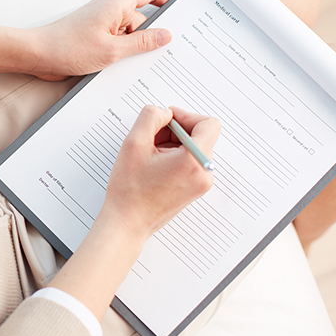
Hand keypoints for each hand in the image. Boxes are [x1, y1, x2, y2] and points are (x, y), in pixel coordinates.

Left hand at [28, 0, 173, 80]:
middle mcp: (108, 10)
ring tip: (126, 64)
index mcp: (116, 5)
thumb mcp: (112, 50)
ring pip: (126, 34)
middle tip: (157, 53)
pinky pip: (113, 42)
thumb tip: (164, 36)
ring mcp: (99, 23)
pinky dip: (118, 53)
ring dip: (130, 49)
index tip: (179, 10)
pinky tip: (116, 66)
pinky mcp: (92, 36)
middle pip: (139, 20)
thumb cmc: (67, 47)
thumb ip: (141, 43)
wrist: (38, 55)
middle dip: (148, 37)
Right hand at [101, 106, 220, 239]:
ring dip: (172, 145)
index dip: (186, 116)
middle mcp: (204, 173)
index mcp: (194, 161)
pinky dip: (173, 157)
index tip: (167, 121)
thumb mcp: (134, 144)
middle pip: (200, 135)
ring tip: (149, 156)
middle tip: (151, 140)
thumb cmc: (130, 191)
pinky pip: (190, 162)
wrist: (127, 222)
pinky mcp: (194, 189)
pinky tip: (153, 166)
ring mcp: (201, 183)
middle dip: (175, 132)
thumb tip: (164, 112)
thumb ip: (150, 117)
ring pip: (193, 148)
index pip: (208, 123)